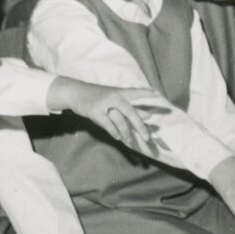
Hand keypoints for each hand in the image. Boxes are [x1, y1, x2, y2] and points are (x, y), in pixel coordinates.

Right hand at [48, 78, 163, 154]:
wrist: (76, 92)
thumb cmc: (98, 96)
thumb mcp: (114, 97)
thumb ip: (130, 106)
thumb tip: (149, 115)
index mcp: (120, 92)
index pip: (136, 92)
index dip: (146, 93)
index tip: (158, 94)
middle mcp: (114, 97)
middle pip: (131, 112)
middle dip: (140, 126)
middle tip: (148, 137)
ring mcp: (104, 104)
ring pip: (120, 121)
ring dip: (126, 133)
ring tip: (130, 141)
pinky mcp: (95, 111)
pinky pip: (107, 124)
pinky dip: (113, 132)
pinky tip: (118, 137)